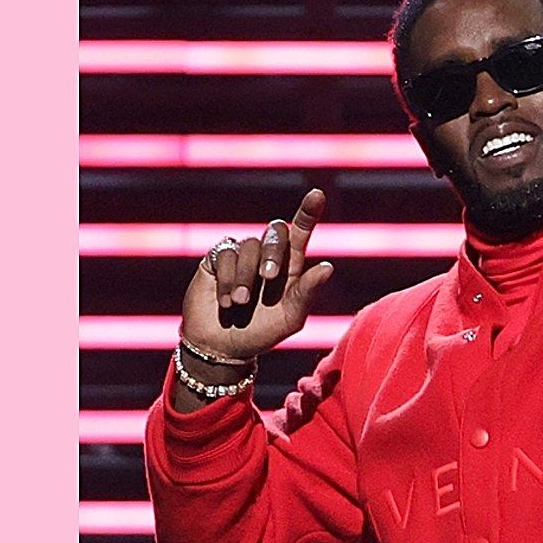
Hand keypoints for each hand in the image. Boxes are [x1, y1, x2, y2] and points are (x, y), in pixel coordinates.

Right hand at [179, 188, 335, 362]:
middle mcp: (265, 256)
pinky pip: (224, 255)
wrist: (222, 347)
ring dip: (245, 275)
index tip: (317, 194)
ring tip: (240, 302)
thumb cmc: (261, 334)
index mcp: (289, 267)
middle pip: (275, 232)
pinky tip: (225, 302)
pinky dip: (226, 280)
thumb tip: (327, 266)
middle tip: (269, 277)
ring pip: (248, 245)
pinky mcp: (215, 260)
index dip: (308, 212)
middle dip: (274, 252)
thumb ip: (307, 293)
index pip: (300, 233)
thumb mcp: (289, 319)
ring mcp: (240, 257)